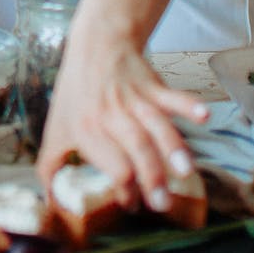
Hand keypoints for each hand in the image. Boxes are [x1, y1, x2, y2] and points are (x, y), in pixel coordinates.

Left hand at [34, 27, 208, 210]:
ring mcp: (134, 99)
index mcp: (87, 130)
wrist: (96, 46)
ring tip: (186, 172)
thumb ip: (50, 167)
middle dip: (150, 177)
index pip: (110, 166)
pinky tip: (204, 116)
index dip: (123, 190)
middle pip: (135, 147)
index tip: (133, 206)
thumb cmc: (76, 93)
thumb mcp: (55, 128)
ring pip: (156, 124)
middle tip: (163, 203)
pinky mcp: (153, 86)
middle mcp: (111, 115)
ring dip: (172, 147)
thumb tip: (50, 202)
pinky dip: (188, 105)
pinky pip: (172, 96)